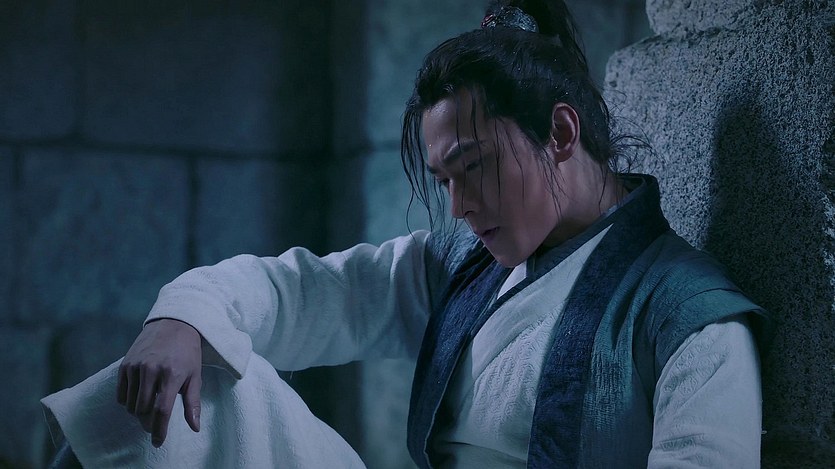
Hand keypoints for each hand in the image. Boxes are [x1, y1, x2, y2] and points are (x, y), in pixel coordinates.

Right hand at [117, 318, 202, 446]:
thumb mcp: (195, 376)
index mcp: (171, 375)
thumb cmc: (187, 352)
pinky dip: (128, 402)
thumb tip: (195, 428)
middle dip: (148, 423)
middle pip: (143, 410)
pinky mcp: (125, 364)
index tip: (158, 442)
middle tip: (155, 423)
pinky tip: (138, 397)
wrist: (173, 324)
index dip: (159, 430)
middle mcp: (151, 370)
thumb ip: (193, 403)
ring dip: (138, 413)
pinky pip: (121, 395)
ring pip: (130, 405)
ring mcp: (136, 367)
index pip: (161, 411)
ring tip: (148, 408)